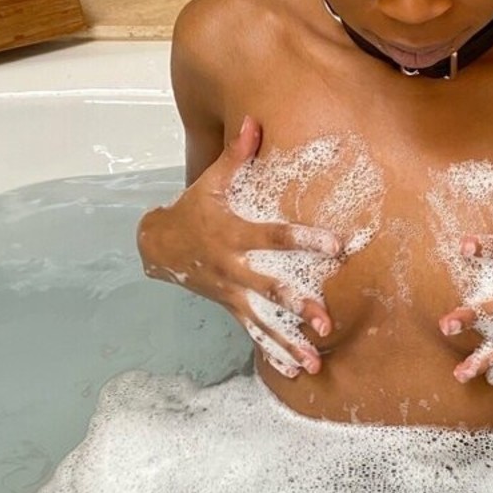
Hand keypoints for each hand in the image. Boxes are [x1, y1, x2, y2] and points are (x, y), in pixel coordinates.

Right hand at [136, 115, 341, 377]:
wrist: (156, 246)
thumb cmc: (192, 209)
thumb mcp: (210, 182)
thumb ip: (237, 156)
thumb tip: (255, 121)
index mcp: (234, 235)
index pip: (274, 237)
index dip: (305, 240)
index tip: (335, 246)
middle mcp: (233, 268)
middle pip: (269, 288)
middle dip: (297, 305)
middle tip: (325, 320)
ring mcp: (231, 292)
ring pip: (263, 321)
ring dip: (289, 342)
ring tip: (315, 362)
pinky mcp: (230, 307)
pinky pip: (253, 334)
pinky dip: (273, 353)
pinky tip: (296, 371)